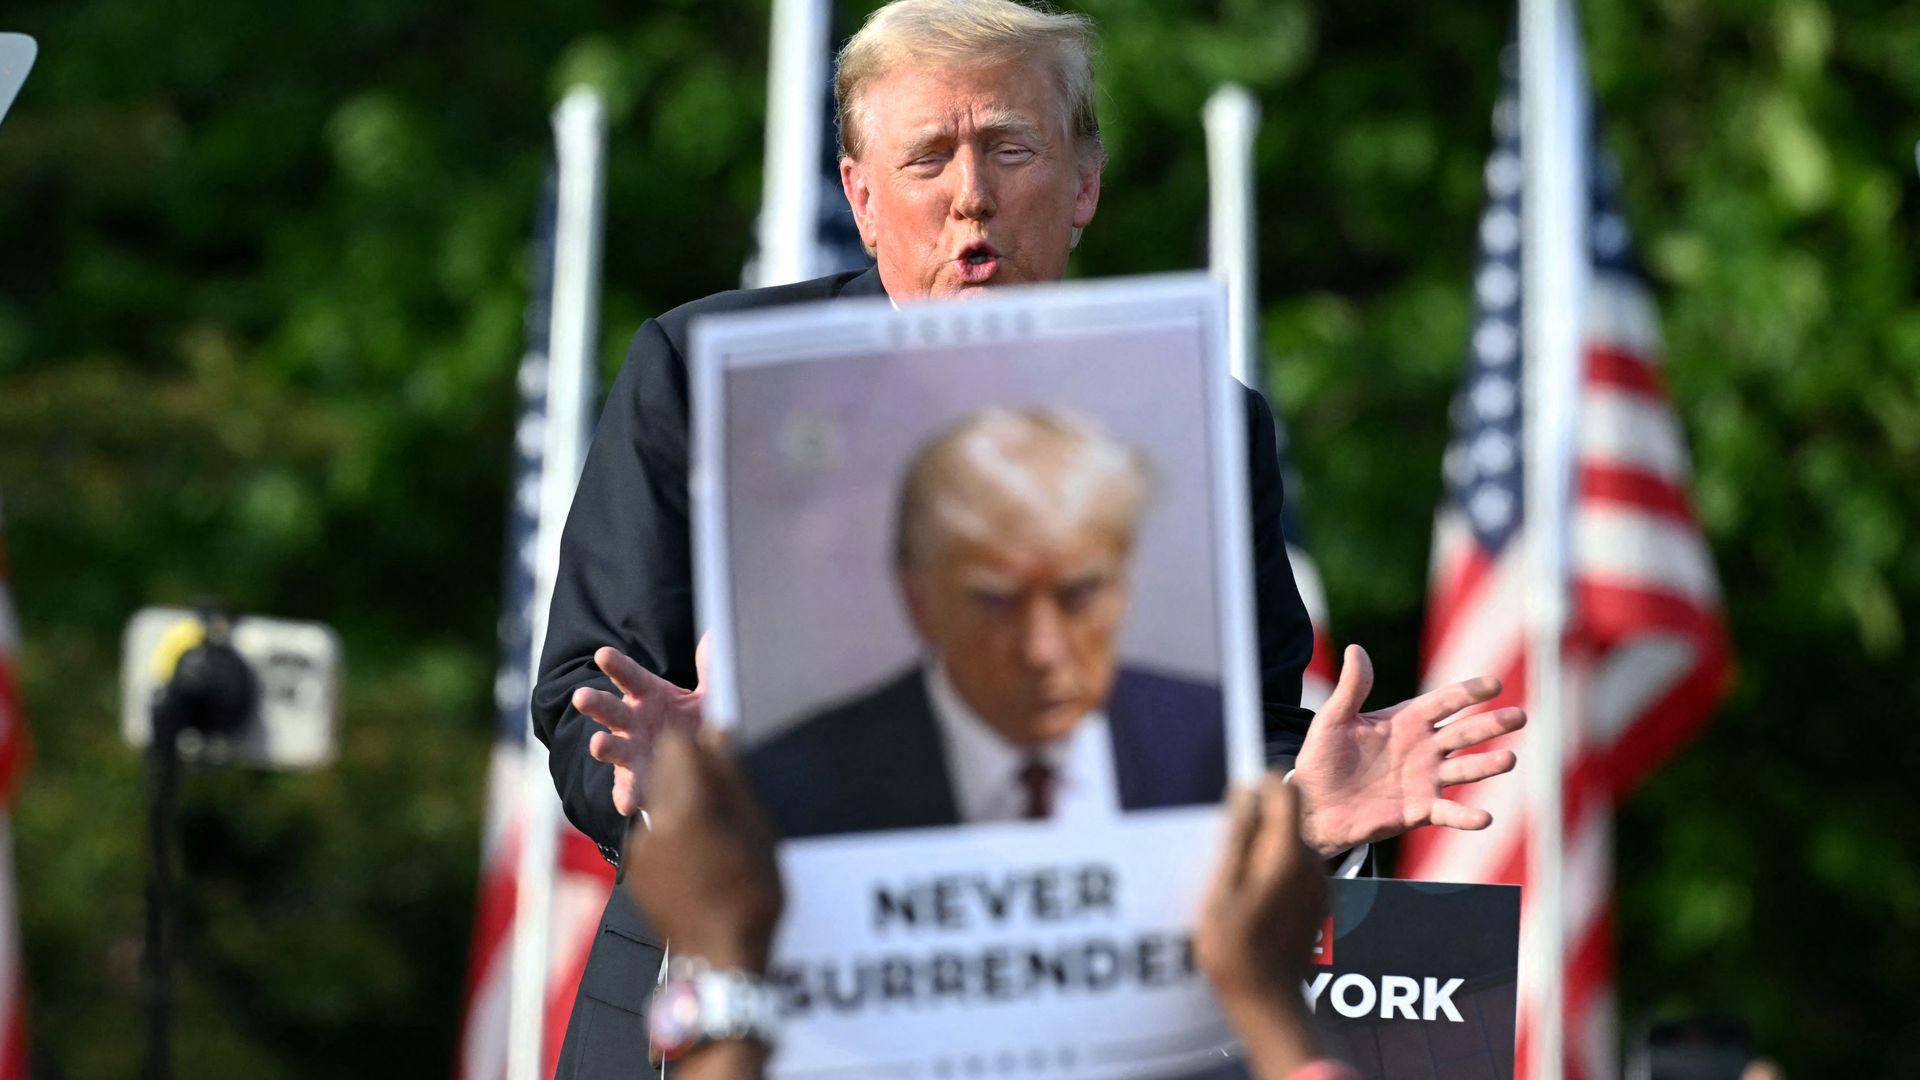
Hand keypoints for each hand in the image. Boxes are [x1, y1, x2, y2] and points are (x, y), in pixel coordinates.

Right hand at [571, 638, 708, 815]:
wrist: (698, 760)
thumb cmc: (693, 720)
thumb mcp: (707, 694)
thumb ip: (711, 669)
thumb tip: (716, 636)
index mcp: (646, 694)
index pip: (628, 676)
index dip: (616, 666)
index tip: (602, 654)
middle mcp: (633, 721)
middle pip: (610, 709)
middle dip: (596, 703)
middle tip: (581, 697)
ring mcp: (632, 751)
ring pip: (613, 748)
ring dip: (603, 747)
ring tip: (597, 745)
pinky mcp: (637, 779)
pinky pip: (628, 788)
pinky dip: (625, 795)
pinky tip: (626, 805)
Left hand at [623, 728, 783, 972]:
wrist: (721, 959)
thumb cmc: (751, 895)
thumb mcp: (757, 830)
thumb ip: (731, 777)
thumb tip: (716, 732)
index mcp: (687, 808)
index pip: (679, 744)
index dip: (701, 743)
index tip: (722, 757)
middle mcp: (653, 823)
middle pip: (664, 769)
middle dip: (690, 770)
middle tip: (722, 795)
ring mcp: (639, 850)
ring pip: (658, 801)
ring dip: (681, 802)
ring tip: (715, 835)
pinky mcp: (635, 871)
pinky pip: (652, 833)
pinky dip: (672, 834)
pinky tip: (699, 860)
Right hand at [1195, 776, 1326, 1078]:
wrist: (1268, 1003)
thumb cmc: (1234, 949)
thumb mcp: (1220, 890)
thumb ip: (1236, 838)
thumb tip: (1245, 792)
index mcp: (1288, 854)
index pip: (1285, 790)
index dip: (1258, 786)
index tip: (1231, 803)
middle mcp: (1313, 863)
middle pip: (1287, 817)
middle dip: (1256, 822)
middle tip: (1220, 848)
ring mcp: (1321, 884)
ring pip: (1291, 843)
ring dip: (1263, 848)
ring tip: (1232, 879)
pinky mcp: (1320, 902)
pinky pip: (1297, 868)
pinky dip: (1275, 870)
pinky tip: (1250, 899)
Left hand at [1292, 644, 1525, 856]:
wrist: (1312, 804)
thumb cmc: (1322, 758)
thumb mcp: (1332, 720)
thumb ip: (1351, 688)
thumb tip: (1357, 649)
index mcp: (1405, 721)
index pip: (1444, 702)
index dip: (1468, 692)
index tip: (1494, 684)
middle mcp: (1422, 749)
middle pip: (1463, 733)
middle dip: (1491, 724)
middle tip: (1519, 716)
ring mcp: (1424, 780)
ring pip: (1464, 769)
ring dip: (1487, 765)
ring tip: (1509, 759)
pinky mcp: (1418, 811)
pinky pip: (1447, 812)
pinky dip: (1467, 816)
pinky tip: (1484, 817)